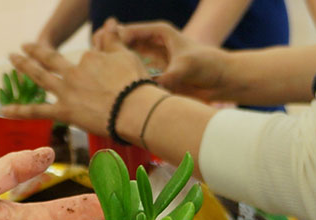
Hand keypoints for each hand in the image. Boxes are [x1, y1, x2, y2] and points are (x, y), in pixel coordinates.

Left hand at [6, 37, 151, 137]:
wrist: (134, 109)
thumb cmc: (136, 84)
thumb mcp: (126, 56)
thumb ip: (113, 40)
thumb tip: (109, 22)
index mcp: (90, 58)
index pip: (86, 58)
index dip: (94, 65)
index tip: (104, 75)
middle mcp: (74, 72)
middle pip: (51, 59)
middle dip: (36, 51)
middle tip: (24, 45)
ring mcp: (66, 91)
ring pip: (40, 77)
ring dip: (24, 66)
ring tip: (12, 58)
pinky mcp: (64, 112)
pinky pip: (38, 111)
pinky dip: (20, 110)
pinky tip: (2, 109)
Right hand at [100, 19, 229, 101]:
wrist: (223, 80)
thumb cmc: (208, 65)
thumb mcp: (187, 67)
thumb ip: (168, 76)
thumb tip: (151, 89)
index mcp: (158, 33)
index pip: (127, 32)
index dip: (111, 40)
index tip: (100, 53)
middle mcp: (151, 44)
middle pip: (120, 44)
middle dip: (105, 52)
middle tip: (93, 64)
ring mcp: (150, 60)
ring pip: (123, 61)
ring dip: (111, 68)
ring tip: (96, 79)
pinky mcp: (152, 76)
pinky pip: (132, 77)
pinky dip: (122, 82)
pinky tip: (110, 92)